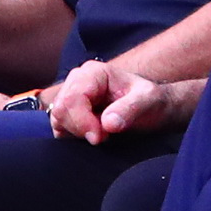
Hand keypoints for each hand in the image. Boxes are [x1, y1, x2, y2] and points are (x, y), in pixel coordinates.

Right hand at [47, 61, 199, 143]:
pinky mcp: (69, 113)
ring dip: (79, 134)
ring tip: (104, 133)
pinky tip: (96, 133)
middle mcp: (77, 81)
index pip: (71, 99)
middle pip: (60, 111)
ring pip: (58, 121)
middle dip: (81, 129)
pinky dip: (76, 137)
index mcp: (92, 73)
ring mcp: (71, 97)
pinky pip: (60, 129)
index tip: (101, 136)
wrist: (152, 110)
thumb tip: (108, 123)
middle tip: (106, 136)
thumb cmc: (151, 102)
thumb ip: (130, 109)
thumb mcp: (148, 102)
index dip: (82, 122)